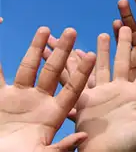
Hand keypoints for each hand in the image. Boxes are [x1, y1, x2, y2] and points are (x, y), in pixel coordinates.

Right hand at [0, 27, 95, 151]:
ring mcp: (19, 98)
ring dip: (36, 49)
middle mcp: (39, 102)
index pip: (72, 89)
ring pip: (29, 68)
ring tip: (46, 30)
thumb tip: (82, 137)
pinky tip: (3, 40)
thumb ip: (62, 148)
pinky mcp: (0, 98)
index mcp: (54, 114)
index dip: (82, 73)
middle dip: (63, 52)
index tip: (92, 54)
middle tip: (72, 30)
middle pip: (53, 72)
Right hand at [74, 27, 135, 151]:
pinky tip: (77, 51)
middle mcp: (120, 90)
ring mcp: (103, 93)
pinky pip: (82, 79)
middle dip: (125, 43)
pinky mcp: (86, 99)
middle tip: (127, 25)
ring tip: (105, 32)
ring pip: (103, 65)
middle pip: (124, 61)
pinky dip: (79, 65)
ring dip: (103, 49)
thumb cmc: (128, 145)